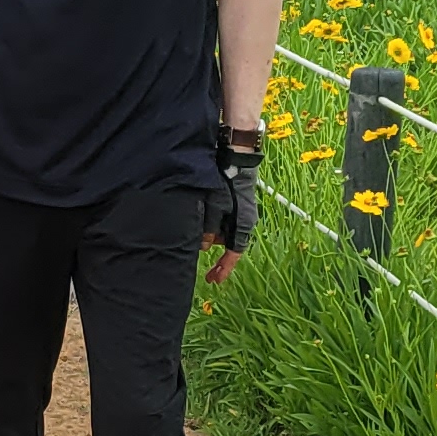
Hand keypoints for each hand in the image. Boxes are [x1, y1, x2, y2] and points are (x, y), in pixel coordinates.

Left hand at [207, 134, 262, 281]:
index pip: (234, 253)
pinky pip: (219, 218)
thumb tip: (203, 246)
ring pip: (220, 230)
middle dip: (212, 247)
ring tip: (193, 231)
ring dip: (208, 232)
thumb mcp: (215, 205)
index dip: (224, 268)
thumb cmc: (227, 180)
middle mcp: (242, 221)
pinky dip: (208, 221)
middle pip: (225, 242)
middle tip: (199, 254)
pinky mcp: (230, 202)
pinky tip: (197, 217)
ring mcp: (237, 211)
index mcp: (243, 225)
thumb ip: (208, 227)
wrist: (235, 155)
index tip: (214, 280)